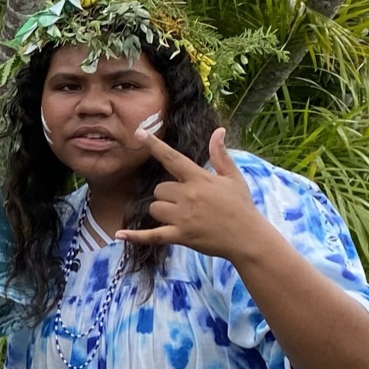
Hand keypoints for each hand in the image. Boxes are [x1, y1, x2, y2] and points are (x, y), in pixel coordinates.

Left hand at [114, 128, 274, 262]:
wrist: (248, 237)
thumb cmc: (241, 206)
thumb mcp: (233, 178)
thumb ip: (220, 155)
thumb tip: (219, 130)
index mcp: (199, 179)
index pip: (172, 158)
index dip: (154, 145)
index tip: (139, 133)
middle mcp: (188, 195)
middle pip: (159, 189)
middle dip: (167, 194)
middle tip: (187, 202)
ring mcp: (183, 216)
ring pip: (155, 208)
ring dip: (162, 211)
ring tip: (184, 217)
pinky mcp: (180, 235)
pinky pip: (152, 235)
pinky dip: (136, 236)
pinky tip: (119, 235)